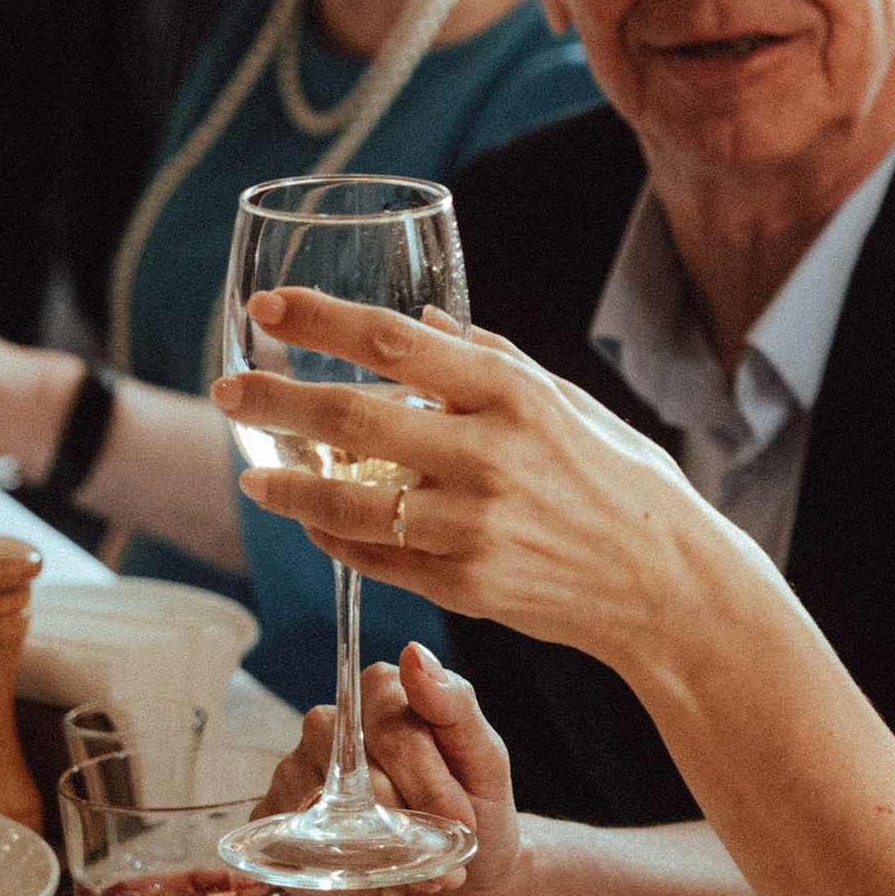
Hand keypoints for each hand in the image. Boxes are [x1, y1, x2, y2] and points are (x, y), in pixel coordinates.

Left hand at [213, 289, 742, 673]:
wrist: (668, 586)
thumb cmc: (621, 481)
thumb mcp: (568, 401)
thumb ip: (490, 359)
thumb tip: (421, 317)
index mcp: (513, 395)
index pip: (395, 342)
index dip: (320, 322)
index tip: (268, 308)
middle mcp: (488, 457)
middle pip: (353, 421)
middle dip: (275, 402)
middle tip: (226, 390)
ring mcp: (472, 528)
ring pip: (349, 505)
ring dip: (289, 490)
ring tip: (254, 477)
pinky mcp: (465, 587)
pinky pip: (377, 560)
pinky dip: (337, 540)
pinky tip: (314, 524)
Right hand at [263, 643, 529, 895]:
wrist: (468, 887)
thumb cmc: (477, 813)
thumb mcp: (485, 760)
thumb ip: (455, 705)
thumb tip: (414, 654)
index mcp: (382, 695)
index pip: (393, 729)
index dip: (429, 783)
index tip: (461, 820)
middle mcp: (330, 726)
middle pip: (360, 778)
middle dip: (409, 829)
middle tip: (439, 856)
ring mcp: (296, 774)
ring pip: (327, 819)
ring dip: (380, 859)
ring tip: (413, 872)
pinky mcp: (277, 827)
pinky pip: (299, 856)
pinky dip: (349, 882)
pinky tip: (379, 884)